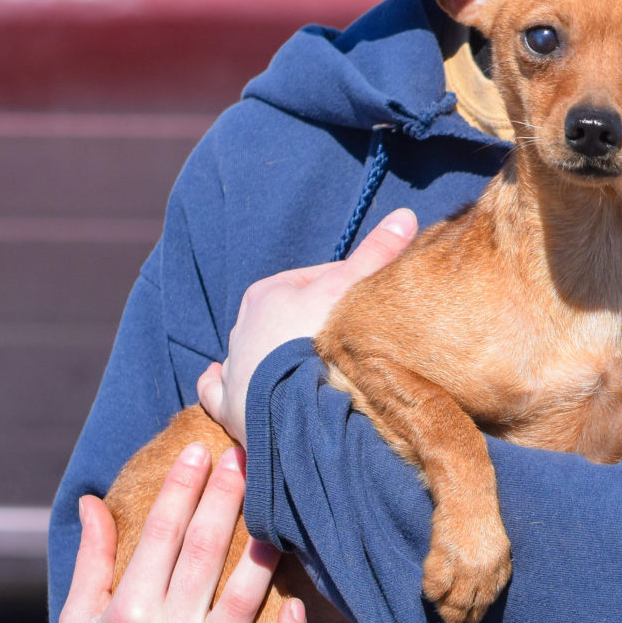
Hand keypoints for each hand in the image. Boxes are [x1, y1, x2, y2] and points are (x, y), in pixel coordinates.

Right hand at [59, 443, 309, 622]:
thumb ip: (90, 561)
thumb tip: (93, 501)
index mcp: (127, 614)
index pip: (159, 536)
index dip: (182, 489)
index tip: (202, 451)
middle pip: (202, 555)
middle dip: (225, 500)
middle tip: (246, 456)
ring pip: (242, 603)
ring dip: (262, 558)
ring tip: (280, 514)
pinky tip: (300, 605)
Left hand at [198, 207, 418, 445]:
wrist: (296, 408)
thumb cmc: (319, 341)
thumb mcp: (351, 288)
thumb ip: (376, 254)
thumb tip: (405, 214)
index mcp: (267, 294)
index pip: (315, 283)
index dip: (346, 293)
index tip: (369, 310)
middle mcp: (243, 328)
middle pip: (286, 320)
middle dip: (312, 330)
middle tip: (348, 348)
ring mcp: (234, 369)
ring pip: (253, 355)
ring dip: (274, 360)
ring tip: (306, 374)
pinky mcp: (228, 406)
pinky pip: (216, 392)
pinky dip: (222, 388)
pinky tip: (228, 383)